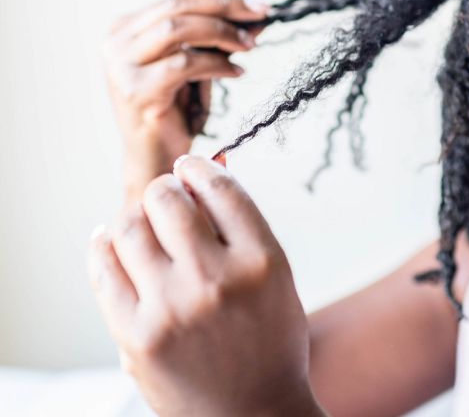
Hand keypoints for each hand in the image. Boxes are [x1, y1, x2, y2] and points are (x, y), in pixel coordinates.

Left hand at [87, 155, 325, 416]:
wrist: (253, 414)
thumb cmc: (269, 340)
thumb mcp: (275, 276)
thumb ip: (244, 224)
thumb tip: (207, 170)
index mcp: (262, 261)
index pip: (219, 187)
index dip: (198, 166)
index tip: (188, 165)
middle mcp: (217, 280)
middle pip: (168, 197)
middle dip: (165, 187)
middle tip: (166, 195)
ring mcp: (173, 309)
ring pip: (130, 226)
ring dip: (136, 213)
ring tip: (143, 221)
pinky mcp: (137, 336)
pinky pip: (104, 267)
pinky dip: (103, 244)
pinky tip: (110, 240)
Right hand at [102, 0, 268, 201]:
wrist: (157, 161)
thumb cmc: (177, 113)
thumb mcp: (196, 66)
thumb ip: (215, 39)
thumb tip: (255, 15)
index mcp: (126, 29)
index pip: (178, 0)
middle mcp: (117, 42)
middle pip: (177, 7)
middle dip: (226, 6)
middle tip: (262, 10)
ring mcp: (122, 66)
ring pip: (177, 29)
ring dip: (222, 32)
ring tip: (250, 44)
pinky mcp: (136, 91)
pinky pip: (184, 65)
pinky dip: (216, 64)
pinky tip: (238, 71)